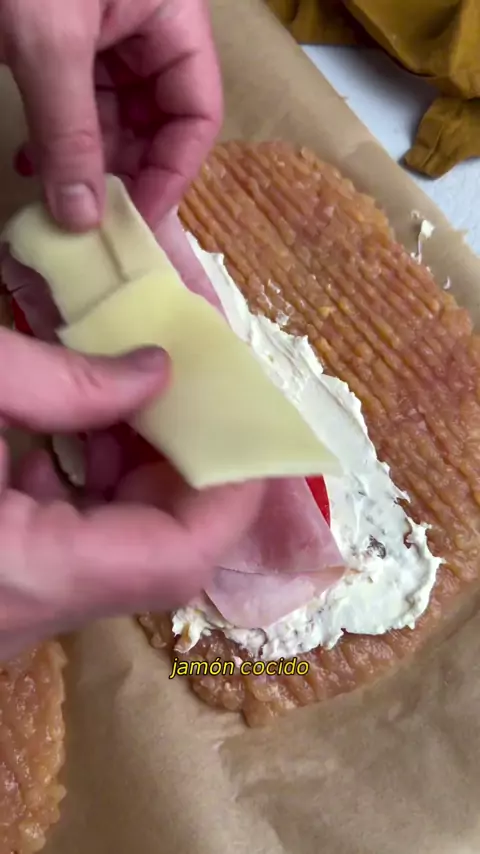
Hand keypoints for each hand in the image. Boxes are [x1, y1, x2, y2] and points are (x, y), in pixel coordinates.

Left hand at [0, 0, 221, 230]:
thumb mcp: (46, 41)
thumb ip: (67, 129)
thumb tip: (81, 218)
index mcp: (172, 17)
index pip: (197, 112)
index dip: (173, 172)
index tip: (138, 218)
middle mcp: (147, 28)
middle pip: (156, 121)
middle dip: (122, 171)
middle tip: (93, 219)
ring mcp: (106, 32)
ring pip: (113, 117)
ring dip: (85, 161)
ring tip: (57, 198)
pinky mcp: (66, 37)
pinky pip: (77, 100)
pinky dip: (58, 136)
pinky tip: (35, 162)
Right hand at [0, 331, 262, 661]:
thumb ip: (63, 381)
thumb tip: (158, 371)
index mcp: (28, 569)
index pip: (178, 556)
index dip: (232, 496)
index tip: (253, 432)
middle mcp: (31, 611)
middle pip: (161, 555)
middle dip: (190, 472)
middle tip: (195, 402)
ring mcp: (18, 610)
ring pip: (122, 554)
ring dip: (140, 478)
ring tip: (129, 408)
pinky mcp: (5, 592)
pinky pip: (77, 553)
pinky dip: (92, 493)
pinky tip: (69, 442)